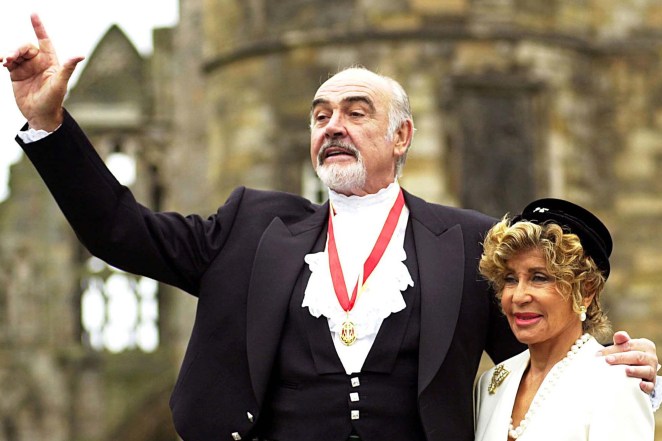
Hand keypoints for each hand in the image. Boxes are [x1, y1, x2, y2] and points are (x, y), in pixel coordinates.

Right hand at [1, 14, 83, 130]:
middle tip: (10, 57)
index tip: (33, 14)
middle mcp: (39, 62)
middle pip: (26, 47)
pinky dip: (3, 59)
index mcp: (51, 62)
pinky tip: (1, 62)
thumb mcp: (60, 84)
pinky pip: (8, 61)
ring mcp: (27, 68)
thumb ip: (67, 68)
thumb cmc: (53, 101)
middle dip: (17, 49)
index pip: (44, 40)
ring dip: (9, 54)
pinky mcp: (16, 74)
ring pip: (16, 53)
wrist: (40, 115)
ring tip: (5, 61)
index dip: (39, 27)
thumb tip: (80, 54)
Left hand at [601, 331, 658, 393]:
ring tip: (625, 370)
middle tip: (607, 360)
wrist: (637, 370)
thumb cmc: (629, 355)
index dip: (614, 349)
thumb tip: (618, 335)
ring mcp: (652, 371)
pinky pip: (650, 385)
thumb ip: (621, 341)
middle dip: (621, 358)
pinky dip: (646, 385)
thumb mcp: (625, 346)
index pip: (629, 345)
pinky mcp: (651, 383)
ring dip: (636, 370)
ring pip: (646, 370)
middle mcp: (651, 358)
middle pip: (637, 356)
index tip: (600, 354)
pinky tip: (640, 385)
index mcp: (646, 345)